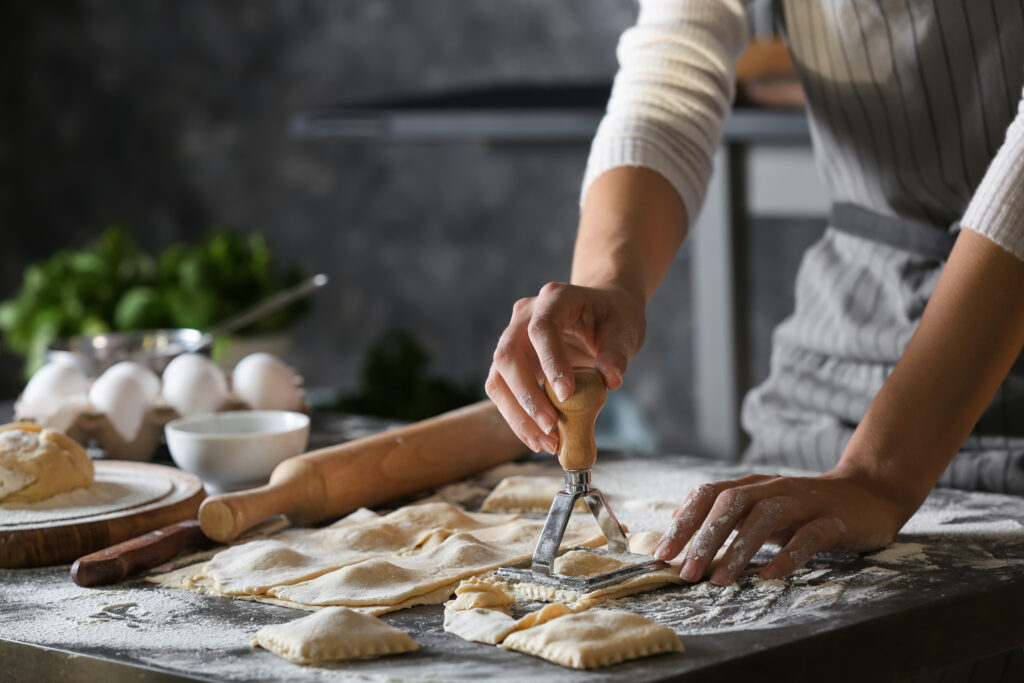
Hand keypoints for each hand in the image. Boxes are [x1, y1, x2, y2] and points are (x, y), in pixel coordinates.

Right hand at [485, 282, 645, 452]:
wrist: (601, 313)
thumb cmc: (613, 317)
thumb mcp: (625, 330)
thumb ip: (617, 352)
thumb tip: (611, 380)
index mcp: (555, 298)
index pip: (541, 329)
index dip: (550, 362)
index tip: (568, 395)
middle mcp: (525, 317)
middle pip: (508, 355)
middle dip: (527, 396)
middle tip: (551, 427)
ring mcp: (513, 340)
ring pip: (498, 379)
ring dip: (518, 415)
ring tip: (546, 443)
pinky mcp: (512, 366)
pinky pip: (504, 394)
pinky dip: (518, 419)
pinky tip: (538, 440)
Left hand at [652, 472, 905, 584]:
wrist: (868, 494)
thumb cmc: (805, 508)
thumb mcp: (761, 507)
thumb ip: (725, 516)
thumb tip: (679, 526)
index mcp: (752, 485)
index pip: (709, 493)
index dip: (684, 521)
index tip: (663, 552)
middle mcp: (774, 488)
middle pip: (731, 502)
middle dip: (705, 537)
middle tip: (687, 571)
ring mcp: (805, 502)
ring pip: (765, 517)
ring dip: (739, 548)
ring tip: (721, 580)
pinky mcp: (834, 520)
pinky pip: (809, 536)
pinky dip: (787, 556)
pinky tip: (770, 576)